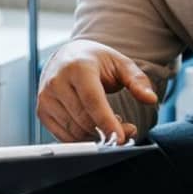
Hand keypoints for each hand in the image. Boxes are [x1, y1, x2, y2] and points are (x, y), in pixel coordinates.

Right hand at [37, 40, 157, 141]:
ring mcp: (46, 97)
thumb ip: (138, 80)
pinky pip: (64, 136)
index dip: (107, 122)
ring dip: (96, 135)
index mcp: (78, 67)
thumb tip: (150, 99)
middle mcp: (57, 81)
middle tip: (127, 128)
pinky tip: (92, 126)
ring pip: (74, 131)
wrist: (67, 56)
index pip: (92, 100)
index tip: (121, 137)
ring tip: (108, 122)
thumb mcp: (120, 64)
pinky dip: (82, 137)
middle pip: (84, 119)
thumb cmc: (96, 61)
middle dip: (107, 130)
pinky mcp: (41, 111)